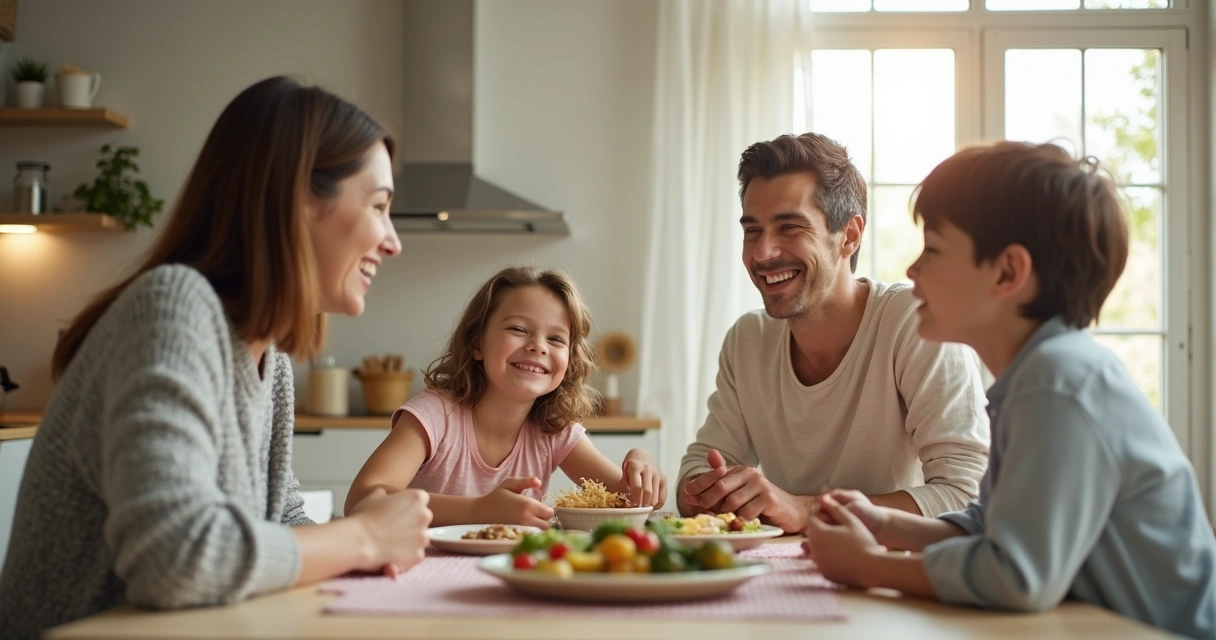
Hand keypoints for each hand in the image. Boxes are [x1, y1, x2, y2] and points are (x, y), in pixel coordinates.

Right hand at [348, 488, 431, 574]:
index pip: (420, 501)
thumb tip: (383, 495)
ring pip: (420, 538)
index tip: (397, 513)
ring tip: (390, 542)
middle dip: (412, 523)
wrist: (358, 541)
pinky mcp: (418, 555)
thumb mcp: (373, 497)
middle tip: (393, 528)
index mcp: (417, 498)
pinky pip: (415, 554)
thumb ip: (385, 495)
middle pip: (422, 519)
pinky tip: (391, 553)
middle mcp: (425, 516)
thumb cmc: (364, 517)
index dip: (409, 507)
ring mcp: (423, 537)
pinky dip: (406, 555)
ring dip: (409, 540)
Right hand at [475, 477, 553, 528]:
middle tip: (537, 510)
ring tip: (532, 515)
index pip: (549, 512)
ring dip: (540, 523)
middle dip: (545, 517)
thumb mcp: (510, 483)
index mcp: (526, 505)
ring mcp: (522, 527)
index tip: (541, 503)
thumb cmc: (497, 495)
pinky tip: (527, 521)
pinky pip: (533, 532)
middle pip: (548, 523)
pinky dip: (534, 528)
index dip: (547, 508)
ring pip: (541, 529)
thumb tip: (539, 482)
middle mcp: (527, 518)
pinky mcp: (518, 532)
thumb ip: (526, 481)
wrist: (483, 511)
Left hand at [620, 449, 666, 508]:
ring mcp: (657, 474)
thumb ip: (623, 483)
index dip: (635, 498)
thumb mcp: (624, 472)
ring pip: (656, 495)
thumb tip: (625, 495)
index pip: (637, 486)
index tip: (632, 506)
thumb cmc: (631, 467)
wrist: (641, 456)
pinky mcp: (664, 478)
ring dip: (649, 505)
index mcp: (635, 467)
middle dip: (642, 504)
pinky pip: (663, 495)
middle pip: (648, 492)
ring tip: (644, 509)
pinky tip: (652, 507)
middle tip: (638, 511)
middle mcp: (648, 469)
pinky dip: (658, 504)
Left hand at [682, 449, 809, 532]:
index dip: (699, 485)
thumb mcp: (740, 494)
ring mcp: (761, 486)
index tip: (687, 494)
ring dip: (725, 514)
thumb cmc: (762, 505)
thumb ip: (719, 488)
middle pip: (721, 486)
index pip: (714, 475)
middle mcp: (750, 474)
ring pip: (732, 502)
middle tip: (701, 512)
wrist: (793, 511)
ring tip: (723, 521)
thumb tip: (692, 482)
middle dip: (707, 500)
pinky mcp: (770, 499)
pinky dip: (740, 521)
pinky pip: (747, 513)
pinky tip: (740, 525)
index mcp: (740, 471)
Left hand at [803, 494, 882, 587]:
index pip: (812, 518)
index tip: (833, 515)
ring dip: (823, 542)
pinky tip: (841, 555)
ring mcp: (818, 562)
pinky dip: (827, 557)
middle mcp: (814, 548)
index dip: (821, 514)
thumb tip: (822, 497)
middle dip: (821, 528)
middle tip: (839, 529)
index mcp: (819, 533)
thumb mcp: (851, 520)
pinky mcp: (824, 573)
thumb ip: (835, 508)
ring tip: (841, 542)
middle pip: (812, 533)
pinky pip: (821, 561)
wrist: (872, 568)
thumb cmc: (863, 542)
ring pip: (815, 547)